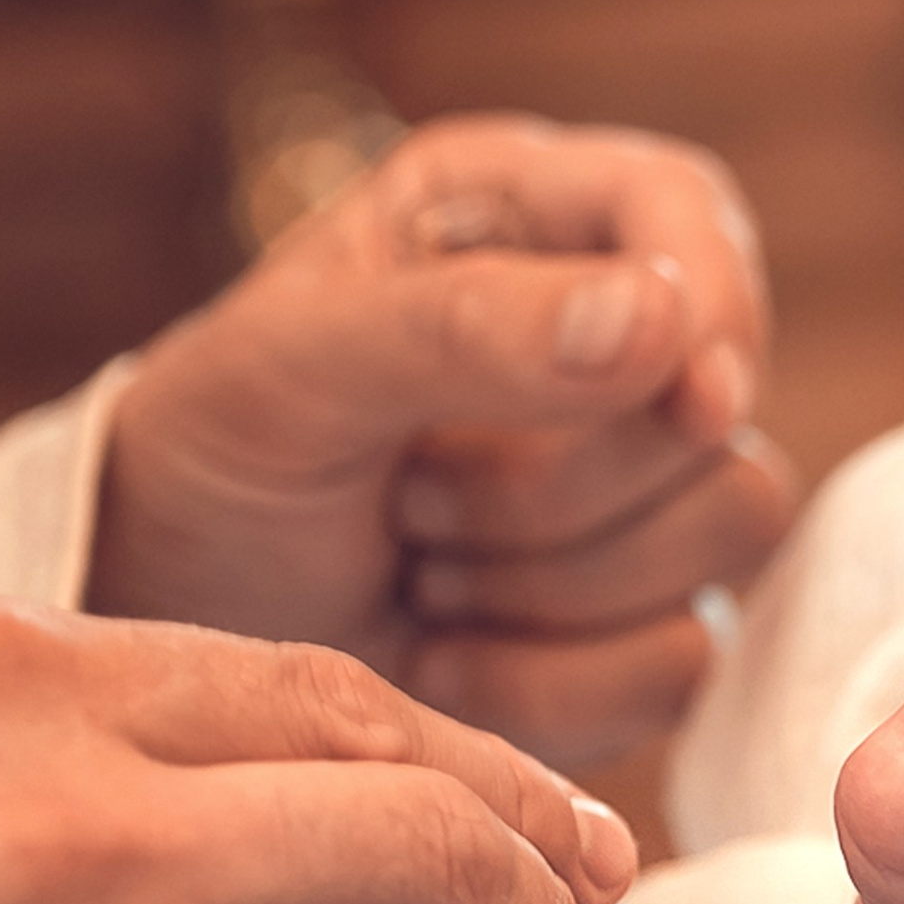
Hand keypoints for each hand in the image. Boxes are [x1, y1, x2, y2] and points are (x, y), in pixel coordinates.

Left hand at [95, 115, 798, 772]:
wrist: (180, 632)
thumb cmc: (214, 468)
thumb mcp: (290, 371)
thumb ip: (464, 327)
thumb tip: (661, 323)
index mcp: (521, 223)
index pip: (689, 221)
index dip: (713, 308)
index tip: (683, 399)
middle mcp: (604, 348)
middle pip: (716, 417)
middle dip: (556, 489)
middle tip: (408, 500)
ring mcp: (640, 497)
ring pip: (723, 538)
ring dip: (551, 583)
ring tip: (420, 568)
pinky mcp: (645, 626)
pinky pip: (682, 661)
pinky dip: (553, 682)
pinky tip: (448, 659)